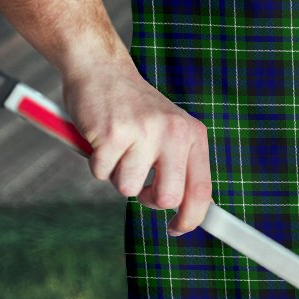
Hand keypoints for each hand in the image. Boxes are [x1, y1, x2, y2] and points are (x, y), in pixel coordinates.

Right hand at [62, 62, 210, 235]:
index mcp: (192, 135)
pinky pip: (101, 173)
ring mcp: (144, 132)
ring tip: (118, 147)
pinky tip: (101, 138)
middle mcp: (174, 132)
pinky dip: (96, 162)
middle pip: (168, 198)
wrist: (102, 69)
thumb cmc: (134, 109)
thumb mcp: (169, 131)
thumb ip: (180, 166)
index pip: (201, 190)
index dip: (191, 218)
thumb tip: (187, 212)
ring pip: (128, 188)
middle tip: (138, 182)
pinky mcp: (113, 133)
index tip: (177, 229)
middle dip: (148, 199)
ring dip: (117, 175)